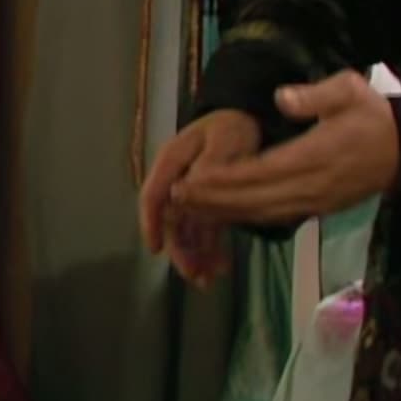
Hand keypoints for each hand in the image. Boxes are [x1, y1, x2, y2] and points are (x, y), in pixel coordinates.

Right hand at [138, 107, 264, 282]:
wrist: (249, 120)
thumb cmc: (232, 128)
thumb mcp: (224, 141)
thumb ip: (207, 167)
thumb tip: (188, 192)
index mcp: (172, 161)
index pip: (153, 195)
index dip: (152, 224)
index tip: (155, 249)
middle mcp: (176, 181)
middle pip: (170, 219)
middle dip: (180, 250)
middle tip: (194, 276)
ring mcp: (190, 193)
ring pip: (186, 228)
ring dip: (195, 255)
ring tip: (208, 280)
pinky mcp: (205, 203)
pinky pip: (203, 228)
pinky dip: (209, 248)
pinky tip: (219, 266)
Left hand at [173, 72, 400, 230]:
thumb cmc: (374, 117)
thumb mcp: (351, 90)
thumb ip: (315, 95)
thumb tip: (282, 98)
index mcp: (316, 154)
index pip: (261, 172)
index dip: (224, 179)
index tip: (192, 177)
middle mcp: (312, 185)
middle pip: (254, 198)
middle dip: (213, 200)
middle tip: (176, 196)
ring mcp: (315, 201)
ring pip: (262, 212)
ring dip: (224, 211)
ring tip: (189, 206)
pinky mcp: (317, 209)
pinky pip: (275, 217)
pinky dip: (246, 216)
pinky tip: (222, 213)